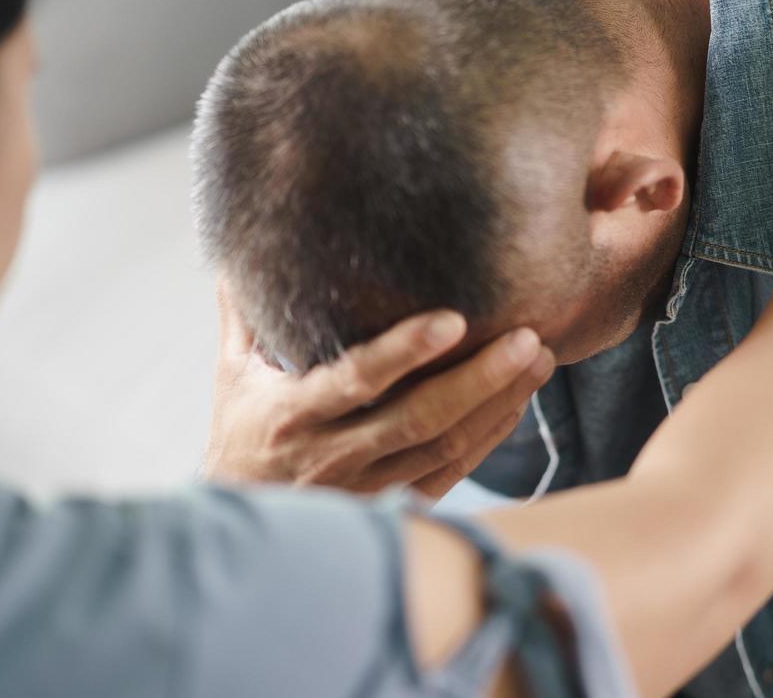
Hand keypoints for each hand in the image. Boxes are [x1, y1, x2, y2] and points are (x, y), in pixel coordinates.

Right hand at [203, 279, 555, 497]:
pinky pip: (452, 472)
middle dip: (480, 378)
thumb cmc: (240, 434)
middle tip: (528, 338)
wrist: (241, 524)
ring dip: (498, 403)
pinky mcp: (393, 505)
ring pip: (445, 447)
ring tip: (539, 359)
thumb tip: (241, 247)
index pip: (357, 379)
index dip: (406, 351)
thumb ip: (245, 312)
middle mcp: (333, 455)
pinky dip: (490, 436)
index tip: (454, 319)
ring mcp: (367, 487)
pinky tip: (518, 400)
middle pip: (419, 418)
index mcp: (294, 414)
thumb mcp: (233, 375)